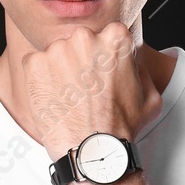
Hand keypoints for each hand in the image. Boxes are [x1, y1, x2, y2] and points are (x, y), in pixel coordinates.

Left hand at [23, 22, 162, 159]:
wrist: (92, 150)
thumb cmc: (120, 127)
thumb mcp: (149, 96)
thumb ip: (141, 68)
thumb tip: (132, 57)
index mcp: (115, 38)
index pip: (108, 33)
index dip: (104, 54)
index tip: (102, 70)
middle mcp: (85, 38)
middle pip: (80, 40)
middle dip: (81, 59)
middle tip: (85, 87)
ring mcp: (57, 49)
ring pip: (57, 52)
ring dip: (60, 69)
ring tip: (69, 96)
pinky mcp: (35, 63)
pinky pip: (35, 63)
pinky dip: (40, 78)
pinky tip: (53, 97)